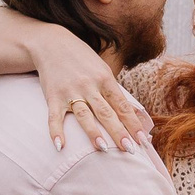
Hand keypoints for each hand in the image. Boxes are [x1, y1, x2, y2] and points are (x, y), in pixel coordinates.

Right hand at [34, 29, 155, 152]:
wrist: (51, 44)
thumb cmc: (83, 60)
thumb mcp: (103, 71)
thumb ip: (117, 93)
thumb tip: (136, 114)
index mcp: (105, 79)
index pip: (122, 105)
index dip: (133, 123)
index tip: (143, 139)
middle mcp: (89, 86)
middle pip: (106, 113)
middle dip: (119, 132)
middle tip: (130, 150)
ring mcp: (70, 92)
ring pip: (84, 115)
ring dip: (93, 133)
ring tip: (103, 149)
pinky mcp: (53, 97)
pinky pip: (55, 117)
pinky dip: (56, 131)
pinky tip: (60, 146)